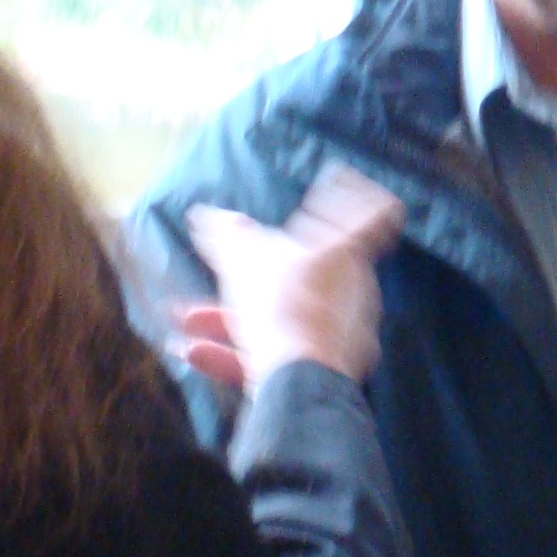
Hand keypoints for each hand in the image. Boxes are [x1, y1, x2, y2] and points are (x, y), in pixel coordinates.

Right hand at [177, 166, 402, 388]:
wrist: (297, 379)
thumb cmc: (280, 306)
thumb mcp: (243, 259)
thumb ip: (226, 234)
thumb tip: (205, 214)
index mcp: (344, 255)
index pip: (370, 217)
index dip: (355, 194)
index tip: (340, 177)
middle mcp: (350, 294)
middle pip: (306, 274)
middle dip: (252, 273)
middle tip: (221, 264)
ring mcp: (339, 338)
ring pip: (279, 319)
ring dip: (227, 319)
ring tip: (186, 319)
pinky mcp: (319, 375)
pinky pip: (274, 355)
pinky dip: (233, 353)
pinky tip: (193, 352)